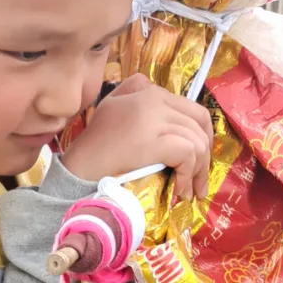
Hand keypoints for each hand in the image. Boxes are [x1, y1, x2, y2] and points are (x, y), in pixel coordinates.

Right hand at [61, 73, 212, 200]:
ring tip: (190, 192)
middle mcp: (153, 98)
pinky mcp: (153, 140)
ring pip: (197, 141)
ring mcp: (153, 118)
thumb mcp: (111, 108)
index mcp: (146, 90)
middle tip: (199, 181)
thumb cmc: (93, 147)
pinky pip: (188, 154)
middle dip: (206, 155)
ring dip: (199, 171)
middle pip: (200, 124)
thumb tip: (166, 106)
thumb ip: (136, 96)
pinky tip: (179, 190)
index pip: (192, 108)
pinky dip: (189, 175)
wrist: (76, 169)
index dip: (202, 136)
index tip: (198, 160)